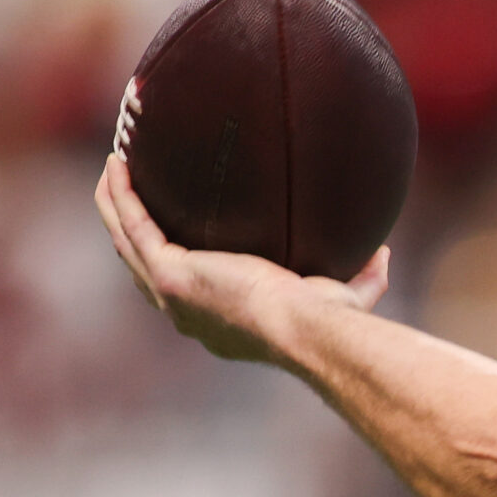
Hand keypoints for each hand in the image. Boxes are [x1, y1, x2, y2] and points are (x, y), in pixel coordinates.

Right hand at [94, 154, 387, 363]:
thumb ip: (363, 278)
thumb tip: (383, 252)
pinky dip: (121, 196)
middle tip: (126, 188)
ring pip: (126, 243)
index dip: (169, 256)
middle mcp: (186, 312)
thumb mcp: (345, 298)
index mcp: (217, 319)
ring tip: (113, 168)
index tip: (170, 226)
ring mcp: (172, 296)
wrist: (308, 331)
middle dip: (129, 226)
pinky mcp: (169, 275)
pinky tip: (118, 164)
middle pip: (141, 264)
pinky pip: (132, 226)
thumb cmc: (330, 324)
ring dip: (113, 204)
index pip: (183, 288)